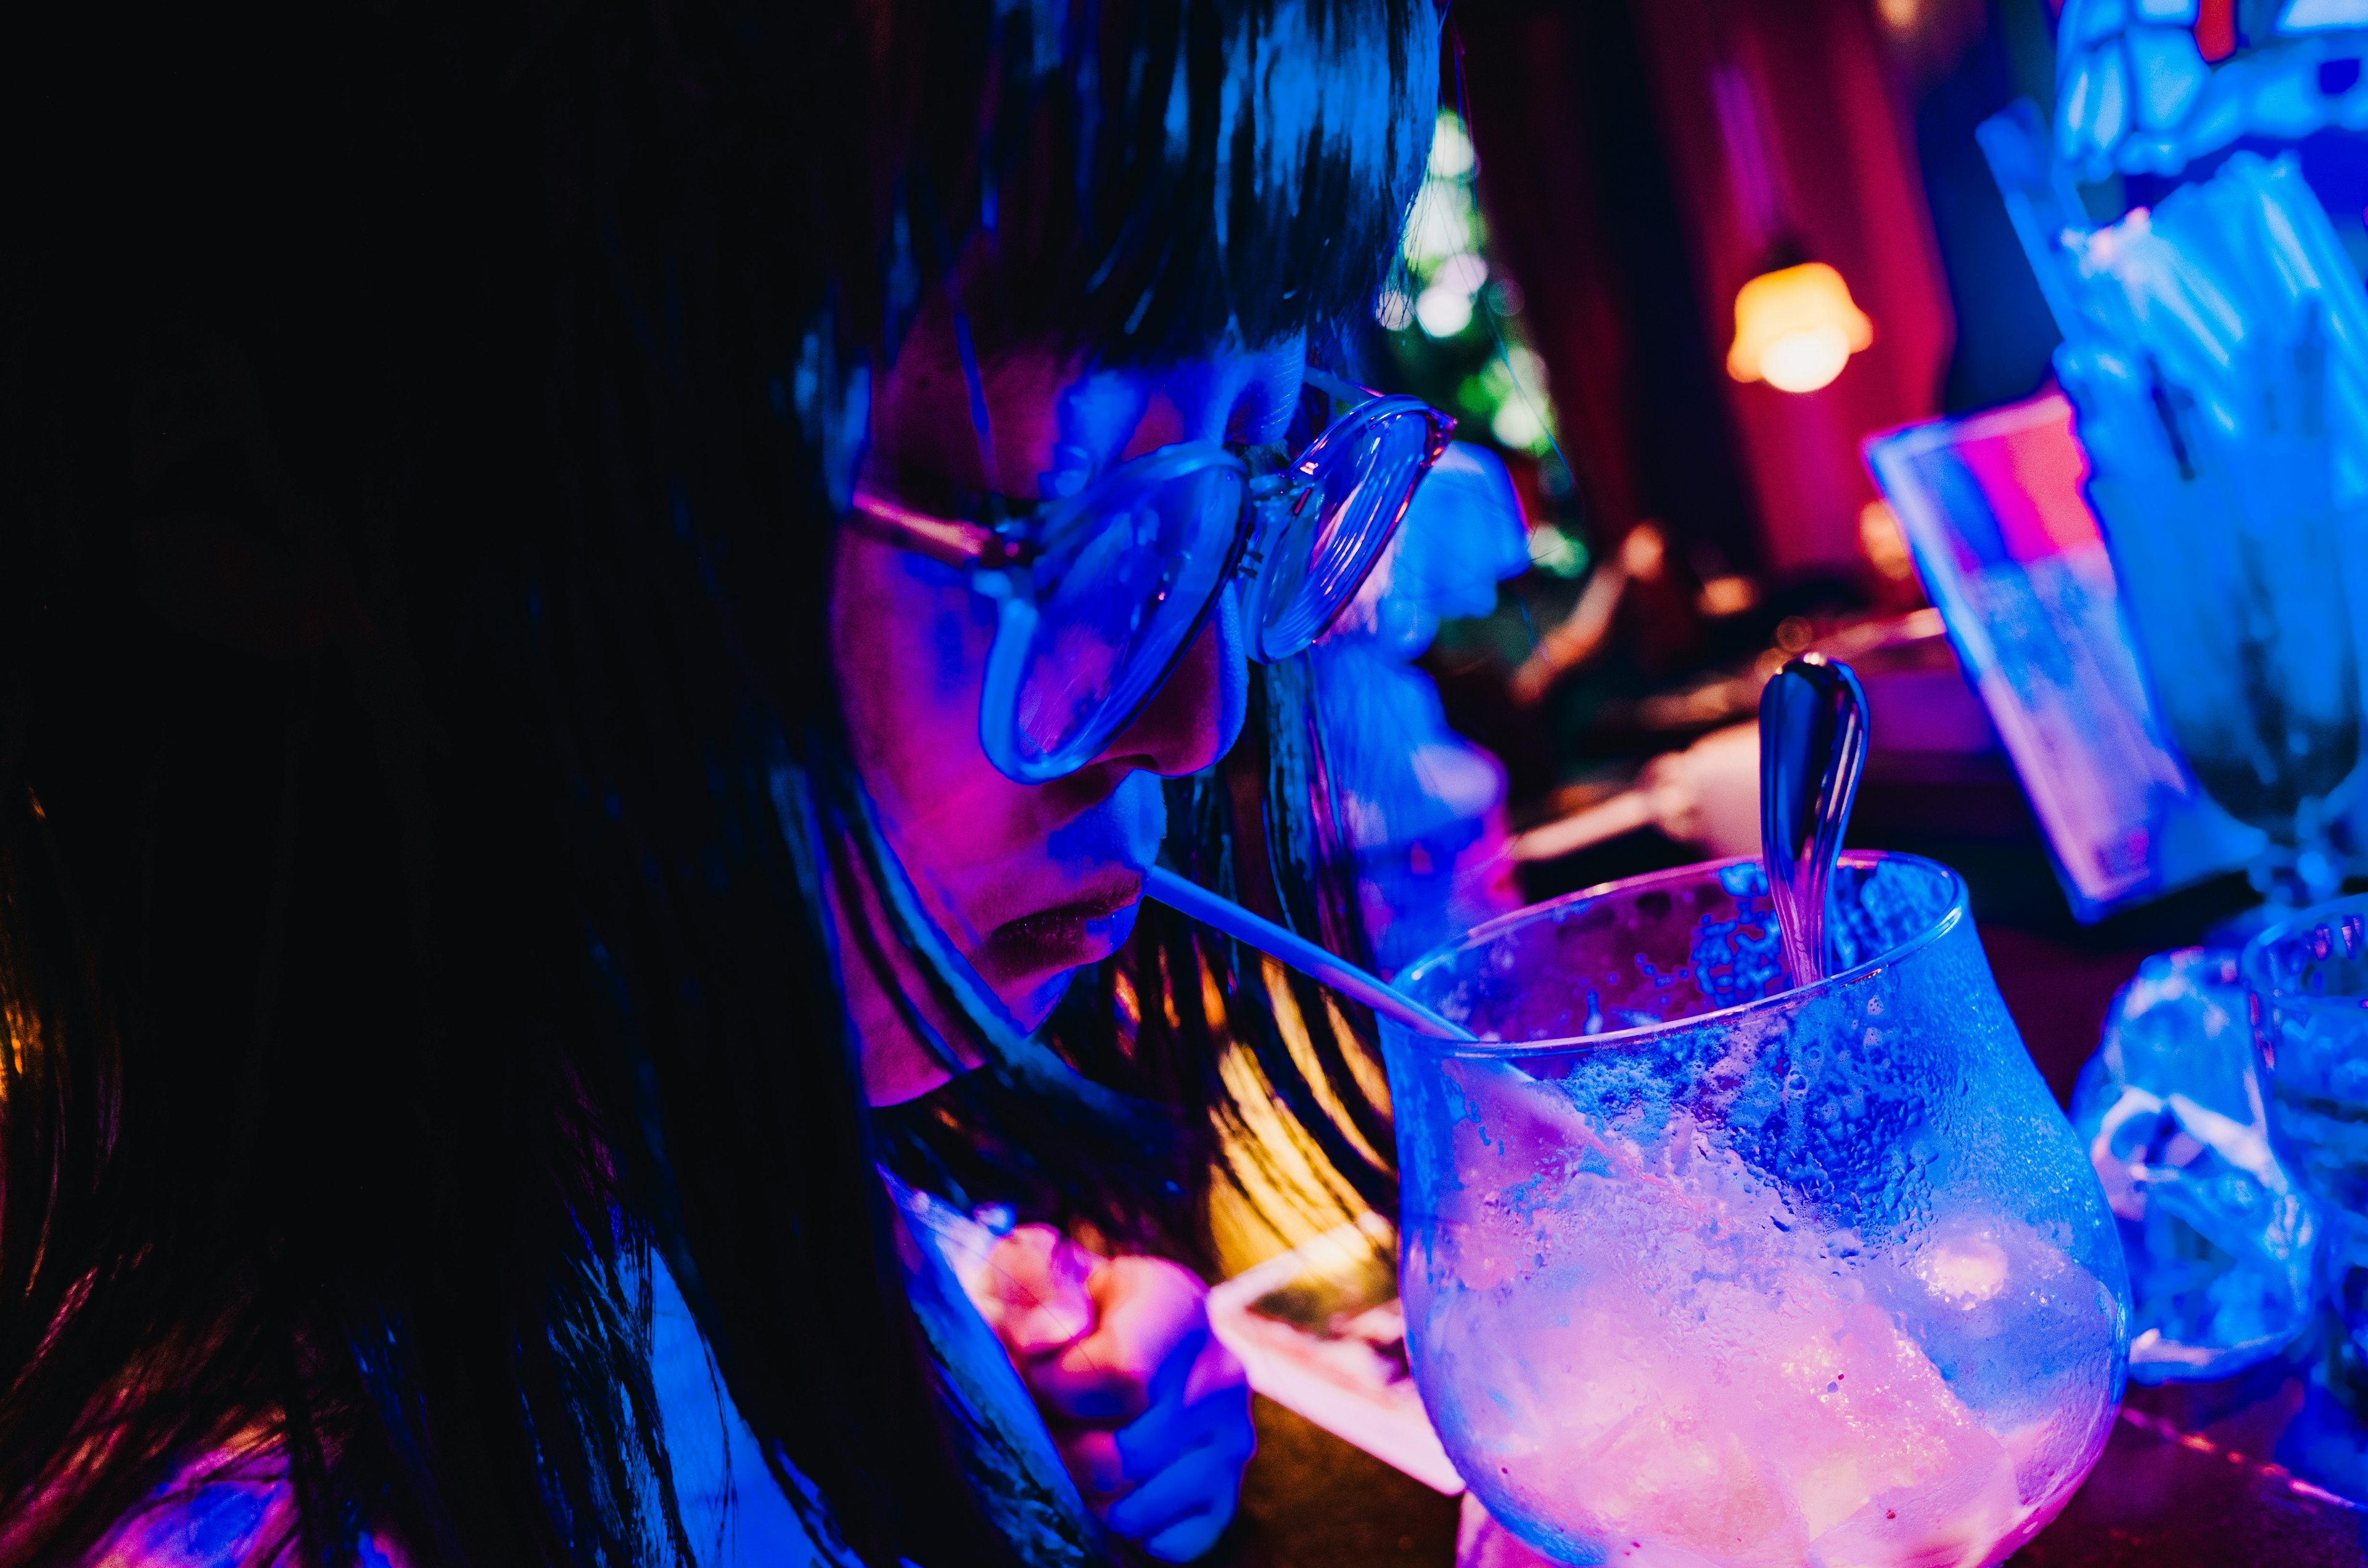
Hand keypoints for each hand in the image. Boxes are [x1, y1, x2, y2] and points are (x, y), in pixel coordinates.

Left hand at [978, 1226, 1254, 1561]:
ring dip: (1083, 1493)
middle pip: (1122, 1455)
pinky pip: (1166, 1544)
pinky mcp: (1224, 1496)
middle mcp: (1221, 1370)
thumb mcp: (1028, 1270)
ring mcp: (1231, 1439)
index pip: (1125, 1373)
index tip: (1037, 1373)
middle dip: (1060, 1449)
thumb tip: (1051, 1337)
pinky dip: (1121, 1529)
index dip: (1057, 1388)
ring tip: (1072, 1449)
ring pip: (1137, 1509)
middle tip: (1046, 1423)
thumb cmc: (1048, 1306)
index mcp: (1178, 1303)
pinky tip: (1103, 1483)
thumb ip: (1033, 1284)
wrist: (1086, 1342)